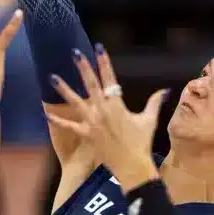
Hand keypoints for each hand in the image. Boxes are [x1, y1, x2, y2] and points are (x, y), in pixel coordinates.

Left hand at [47, 44, 167, 189]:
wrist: (131, 166)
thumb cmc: (141, 143)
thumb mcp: (149, 120)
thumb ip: (154, 103)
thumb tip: (166, 90)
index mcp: (117, 105)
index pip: (110, 78)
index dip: (104, 62)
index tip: (99, 48)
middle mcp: (103, 110)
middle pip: (91, 84)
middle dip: (83, 67)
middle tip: (75, 53)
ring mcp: (93, 122)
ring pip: (75, 102)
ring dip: (64, 89)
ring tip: (52, 77)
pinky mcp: (86, 134)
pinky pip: (70, 126)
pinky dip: (59, 121)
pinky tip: (47, 114)